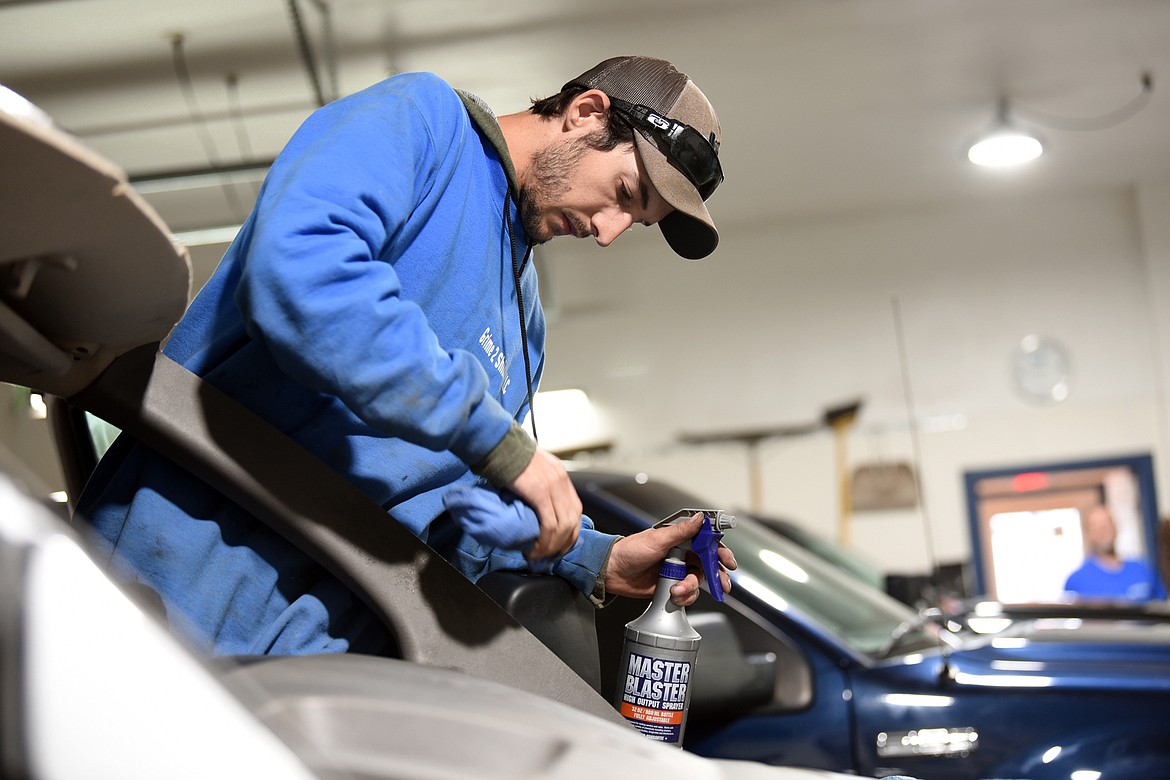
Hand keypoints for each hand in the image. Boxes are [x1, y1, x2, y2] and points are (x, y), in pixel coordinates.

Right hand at [507, 448, 580, 558]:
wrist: (499, 444)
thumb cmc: (508, 456)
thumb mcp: (532, 468)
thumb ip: (538, 483)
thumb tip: (532, 504)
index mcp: (561, 475)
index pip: (576, 509)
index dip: (571, 530)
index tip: (560, 544)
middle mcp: (561, 481)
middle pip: (573, 520)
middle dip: (564, 543)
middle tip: (551, 555)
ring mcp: (553, 487)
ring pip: (563, 526)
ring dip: (552, 545)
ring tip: (540, 555)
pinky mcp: (540, 493)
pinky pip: (549, 524)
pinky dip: (544, 541)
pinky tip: (535, 549)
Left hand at [605, 512, 736, 606]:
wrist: (612, 572)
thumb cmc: (630, 551)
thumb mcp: (657, 540)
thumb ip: (681, 531)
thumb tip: (700, 518)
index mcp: (679, 539)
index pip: (706, 543)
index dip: (719, 551)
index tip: (728, 561)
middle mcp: (681, 554)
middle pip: (708, 564)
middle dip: (717, 575)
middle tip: (723, 584)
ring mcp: (677, 571)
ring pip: (698, 581)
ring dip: (692, 587)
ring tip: (678, 590)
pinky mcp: (671, 586)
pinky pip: (687, 593)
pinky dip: (684, 596)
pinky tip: (674, 595)